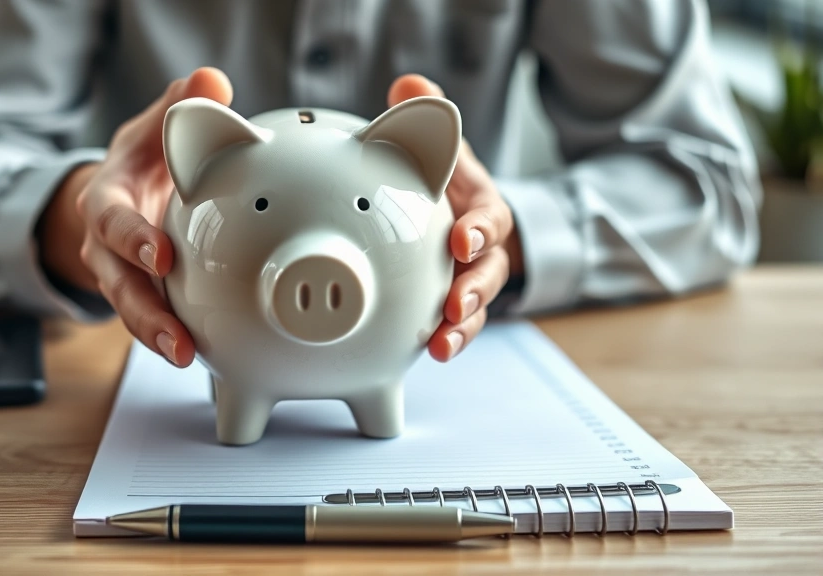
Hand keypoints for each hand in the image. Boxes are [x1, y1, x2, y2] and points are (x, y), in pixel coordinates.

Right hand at [39, 67, 233, 366]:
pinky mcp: (143, 297)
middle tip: (175, 337)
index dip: (132, 239)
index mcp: (107, 200)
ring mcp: (122, 276)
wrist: (123, 192)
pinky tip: (205, 355)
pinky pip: (155, 320)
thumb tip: (210, 82)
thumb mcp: (154, 127)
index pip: (112, 221)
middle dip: (144, 312)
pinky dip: (175, 336)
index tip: (160, 256)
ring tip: (187, 357)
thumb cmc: (142, 160)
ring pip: (132, 312)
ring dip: (158, 336)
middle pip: (118, 284)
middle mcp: (107, 246)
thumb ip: (179, 105)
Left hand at [386, 75, 523, 361]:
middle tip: (455, 306)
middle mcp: (485, 251)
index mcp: (483, 209)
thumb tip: (409, 86)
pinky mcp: (457, 309)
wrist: (464, 220)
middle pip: (490, 272)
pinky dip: (448, 340)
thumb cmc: (450, 187)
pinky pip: (457, 328)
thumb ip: (430, 123)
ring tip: (442, 344)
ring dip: (462, 328)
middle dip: (475, 290)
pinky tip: (429, 353)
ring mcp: (473, 283)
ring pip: (478, 309)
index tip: (463, 239)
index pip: (491, 217)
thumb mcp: (446, 152)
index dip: (481, 229)